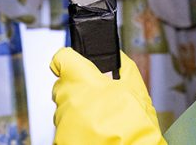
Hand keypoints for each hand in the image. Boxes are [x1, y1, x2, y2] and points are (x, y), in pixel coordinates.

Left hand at [50, 48, 166, 144]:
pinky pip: (65, 127)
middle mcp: (66, 100)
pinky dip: (77, 128)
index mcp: (80, 80)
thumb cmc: (133, 124)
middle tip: (99, 97)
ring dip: (78, 109)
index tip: (76, 64)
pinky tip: (95, 131)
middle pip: (64, 86)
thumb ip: (120, 66)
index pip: (61, 59)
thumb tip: (114, 59)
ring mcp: (61, 122)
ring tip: (100, 118)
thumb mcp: (135, 86)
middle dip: (79, 88)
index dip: (71, 60)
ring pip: (65, 108)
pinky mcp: (60, 139)